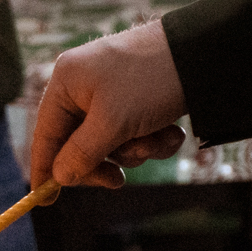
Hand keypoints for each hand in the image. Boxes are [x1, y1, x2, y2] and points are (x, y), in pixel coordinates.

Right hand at [29, 21, 189, 188]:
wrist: (208, 51)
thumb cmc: (150, 81)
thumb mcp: (112, 123)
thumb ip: (81, 154)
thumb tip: (59, 178)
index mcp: (67, 83)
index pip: (46, 134)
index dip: (44, 168)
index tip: (44, 199)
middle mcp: (85, 86)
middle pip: (79, 143)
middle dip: (105, 160)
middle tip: (117, 181)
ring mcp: (114, 92)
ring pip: (111, 142)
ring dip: (136, 150)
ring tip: (156, 139)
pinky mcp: (140, 98)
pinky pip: (135, 133)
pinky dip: (153, 139)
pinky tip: (171, 132)